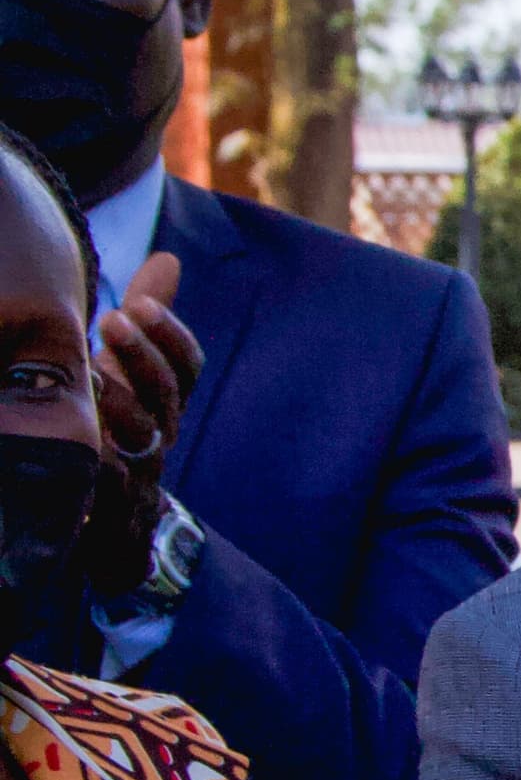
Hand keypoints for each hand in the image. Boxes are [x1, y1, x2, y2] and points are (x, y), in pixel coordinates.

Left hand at [82, 251, 199, 600]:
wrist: (116, 520)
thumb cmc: (118, 428)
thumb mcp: (129, 370)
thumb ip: (146, 321)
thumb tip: (168, 259)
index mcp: (165, 399)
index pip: (186, 365)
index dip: (170, 335)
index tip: (140, 302)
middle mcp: (162, 431)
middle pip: (168, 392)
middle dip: (143, 354)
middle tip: (113, 319)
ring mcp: (141, 466)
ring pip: (145, 432)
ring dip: (120, 399)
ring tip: (90, 372)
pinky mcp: (111, 501)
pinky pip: (110, 478)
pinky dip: (98, 454)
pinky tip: (74, 429)